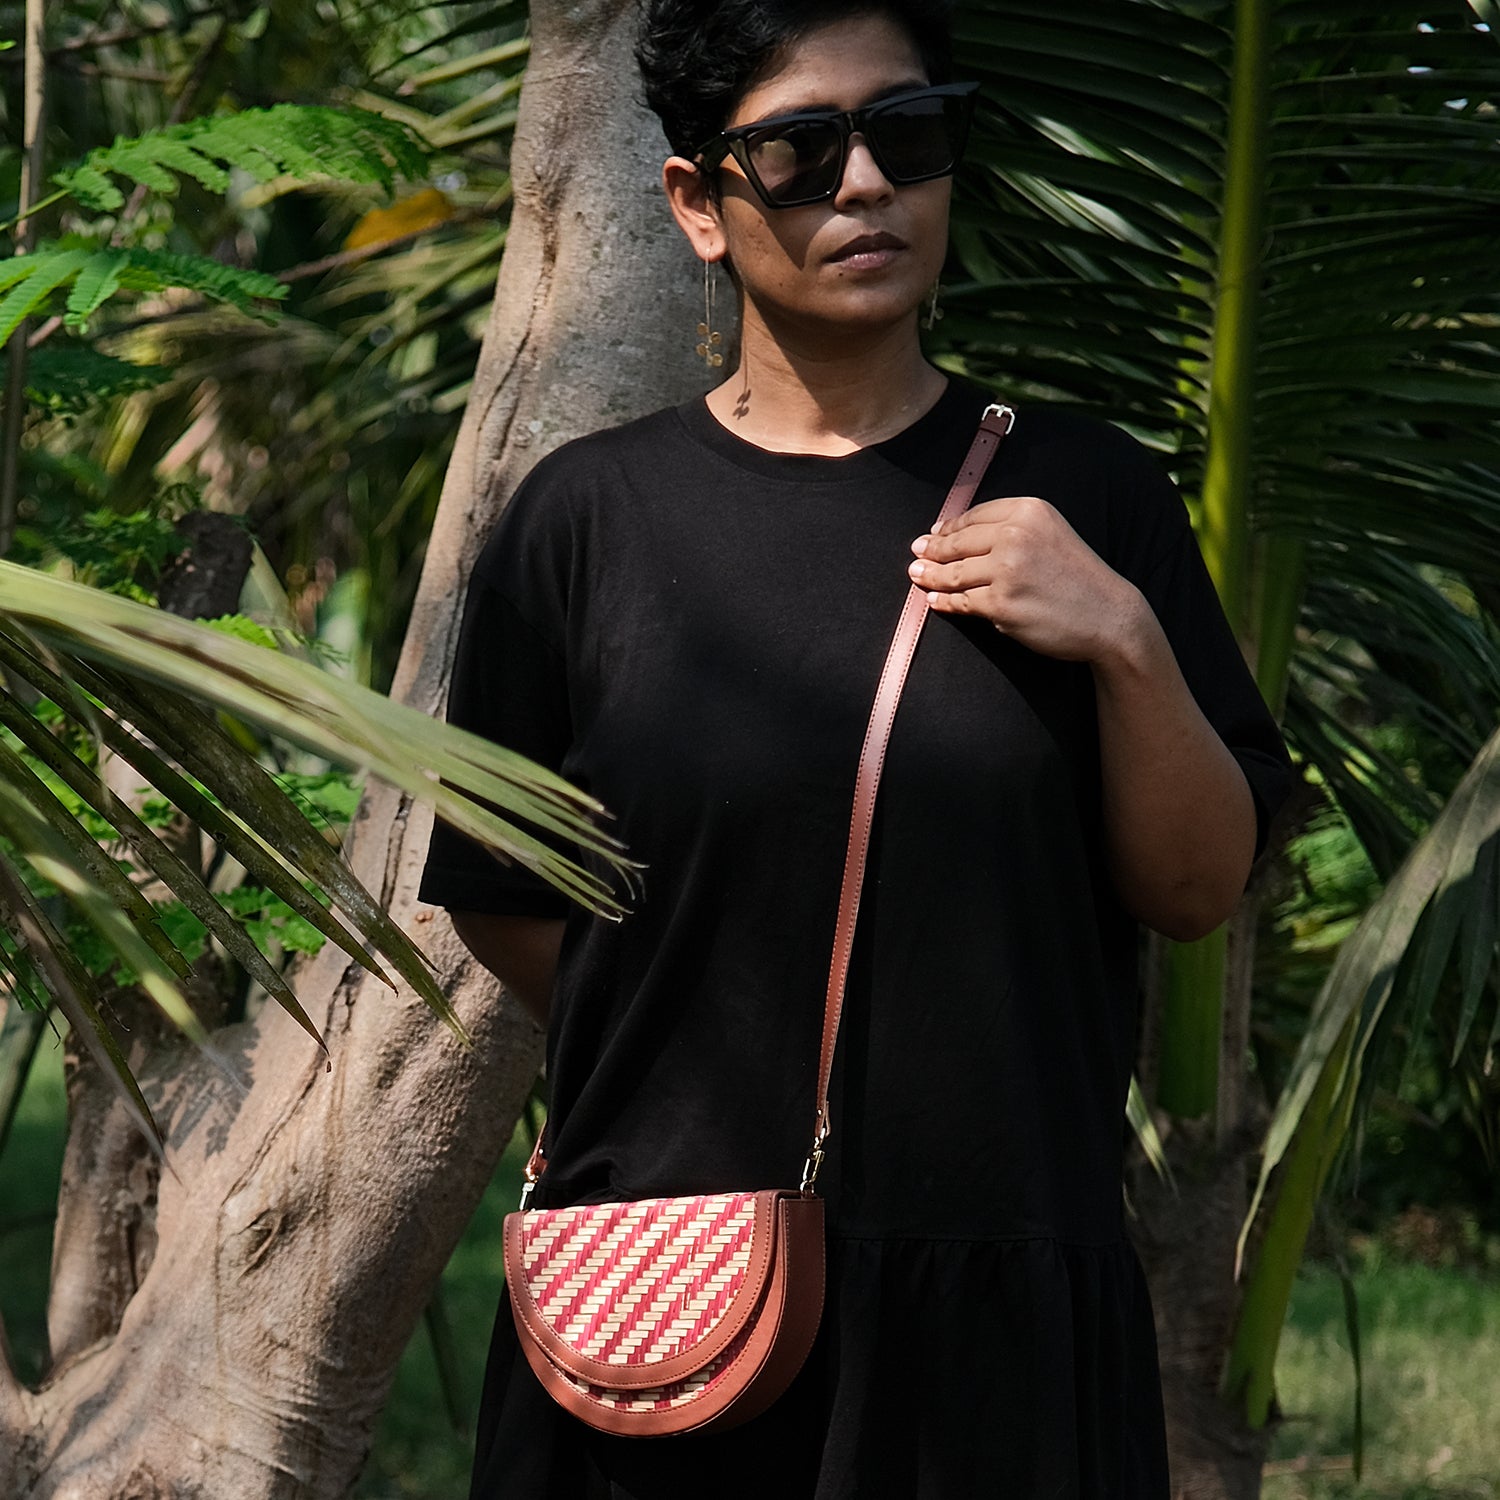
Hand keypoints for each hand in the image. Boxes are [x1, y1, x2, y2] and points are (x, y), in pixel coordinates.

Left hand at [908, 495, 1145, 664]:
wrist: (1108, 615)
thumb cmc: (1078, 577)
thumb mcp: (1050, 533)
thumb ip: (1012, 527)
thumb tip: (956, 531)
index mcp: (1028, 511)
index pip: (974, 516)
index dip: (949, 527)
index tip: (935, 533)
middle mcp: (1015, 535)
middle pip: (958, 542)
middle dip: (932, 549)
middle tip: (916, 553)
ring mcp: (1006, 571)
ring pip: (954, 573)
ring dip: (929, 575)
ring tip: (916, 575)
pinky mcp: (1001, 604)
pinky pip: (961, 602)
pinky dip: (943, 601)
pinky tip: (934, 599)